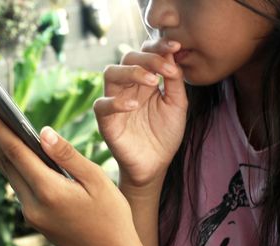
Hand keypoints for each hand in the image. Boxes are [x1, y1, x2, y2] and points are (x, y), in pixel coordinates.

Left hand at [0, 105, 154, 245]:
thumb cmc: (111, 216)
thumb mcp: (97, 180)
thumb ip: (68, 155)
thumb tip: (44, 131)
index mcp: (49, 191)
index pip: (15, 152)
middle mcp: (33, 205)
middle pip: (5, 164)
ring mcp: (32, 215)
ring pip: (9, 177)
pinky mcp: (36, 220)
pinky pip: (18, 188)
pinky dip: (12, 169)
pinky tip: (11, 159)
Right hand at [94, 39, 187, 187]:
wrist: (156, 165)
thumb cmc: (165, 134)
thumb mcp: (177, 104)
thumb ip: (174, 81)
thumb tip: (173, 53)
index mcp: (145, 81)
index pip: (145, 53)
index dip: (158, 46)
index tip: (176, 46)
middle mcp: (128, 87)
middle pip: (126, 57)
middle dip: (147, 58)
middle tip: (166, 68)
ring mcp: (115, 102)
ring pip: (111, 74)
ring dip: (131, 72)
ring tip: (151, 81)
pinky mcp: (106, 121)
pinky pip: (102, 105)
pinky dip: (116, 102)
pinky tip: (134, 105)